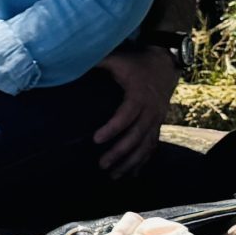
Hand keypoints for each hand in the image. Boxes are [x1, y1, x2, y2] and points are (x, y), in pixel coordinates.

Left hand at [93, 42, 180, 176]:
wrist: (164, 65)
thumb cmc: (135, 63)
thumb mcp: (117, 59)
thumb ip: (97, 61)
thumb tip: (71, 59)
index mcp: (139, 95)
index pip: (126, 114)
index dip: (112, 128)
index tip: (96, 139)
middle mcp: (151, 110)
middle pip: (137, 135)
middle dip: (120, 152)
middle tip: (101, 165)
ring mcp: (156, 120)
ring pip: (146, 145)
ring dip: (131, 162)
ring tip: (113, 176)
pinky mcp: (157, 125)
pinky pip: (152, 146)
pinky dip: (143, 161)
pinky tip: (132, 174)